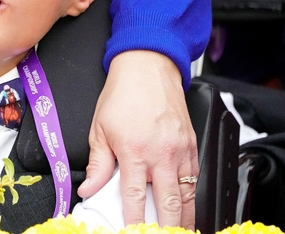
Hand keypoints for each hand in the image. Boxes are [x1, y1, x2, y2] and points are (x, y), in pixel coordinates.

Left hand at [78, 50, 198, 228]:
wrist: (148, 67)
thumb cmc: (123, 94)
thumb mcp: (99, 129)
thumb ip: (97, 164)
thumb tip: (89, 188)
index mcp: (135, 151)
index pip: (134, 197)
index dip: (134, 220)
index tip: (133, 232)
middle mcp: (161, 153)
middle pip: (169, 203)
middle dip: (167, 227)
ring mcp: (181, 150)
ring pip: (188, 195)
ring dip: (184, 217)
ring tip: (180, 230)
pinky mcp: (192, 145)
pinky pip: (196, 177)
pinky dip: (193, 196)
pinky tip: (188, 207)